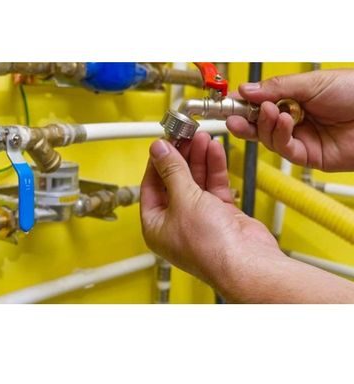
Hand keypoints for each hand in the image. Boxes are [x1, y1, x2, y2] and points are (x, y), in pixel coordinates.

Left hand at [140, 132, 282, 299]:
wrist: (247, 262)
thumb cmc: (209, 246)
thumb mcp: (183, 200)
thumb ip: (172, 171)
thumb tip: (159, 150)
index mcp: (156, 225)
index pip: (151, 186)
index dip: (157, 162)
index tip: (163, 142)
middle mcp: (176, 222)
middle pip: (174, 181)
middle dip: (181, 157)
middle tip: (185, 136)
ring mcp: (199, 218)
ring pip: (196, 181)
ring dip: (198, 159)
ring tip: (201, 137)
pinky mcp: (220, 213)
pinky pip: (213, 186)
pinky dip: (214, 168)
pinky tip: (214, 150)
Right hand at [226, 69, 353, 171]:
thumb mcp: (311, 83)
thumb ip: (276, 88)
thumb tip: (246, 90)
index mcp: (293, 99)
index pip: (260, 104)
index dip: (243, 104)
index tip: (228, 102)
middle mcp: (293, 120)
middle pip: (258, 125)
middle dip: (244, 121)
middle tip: (233, 116)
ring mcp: (299, 138)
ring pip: (267, 138)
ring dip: (265, 125)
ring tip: (270, 111)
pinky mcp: (307, 156)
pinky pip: (284, 149)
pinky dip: (280, 136)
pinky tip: (285, 122)